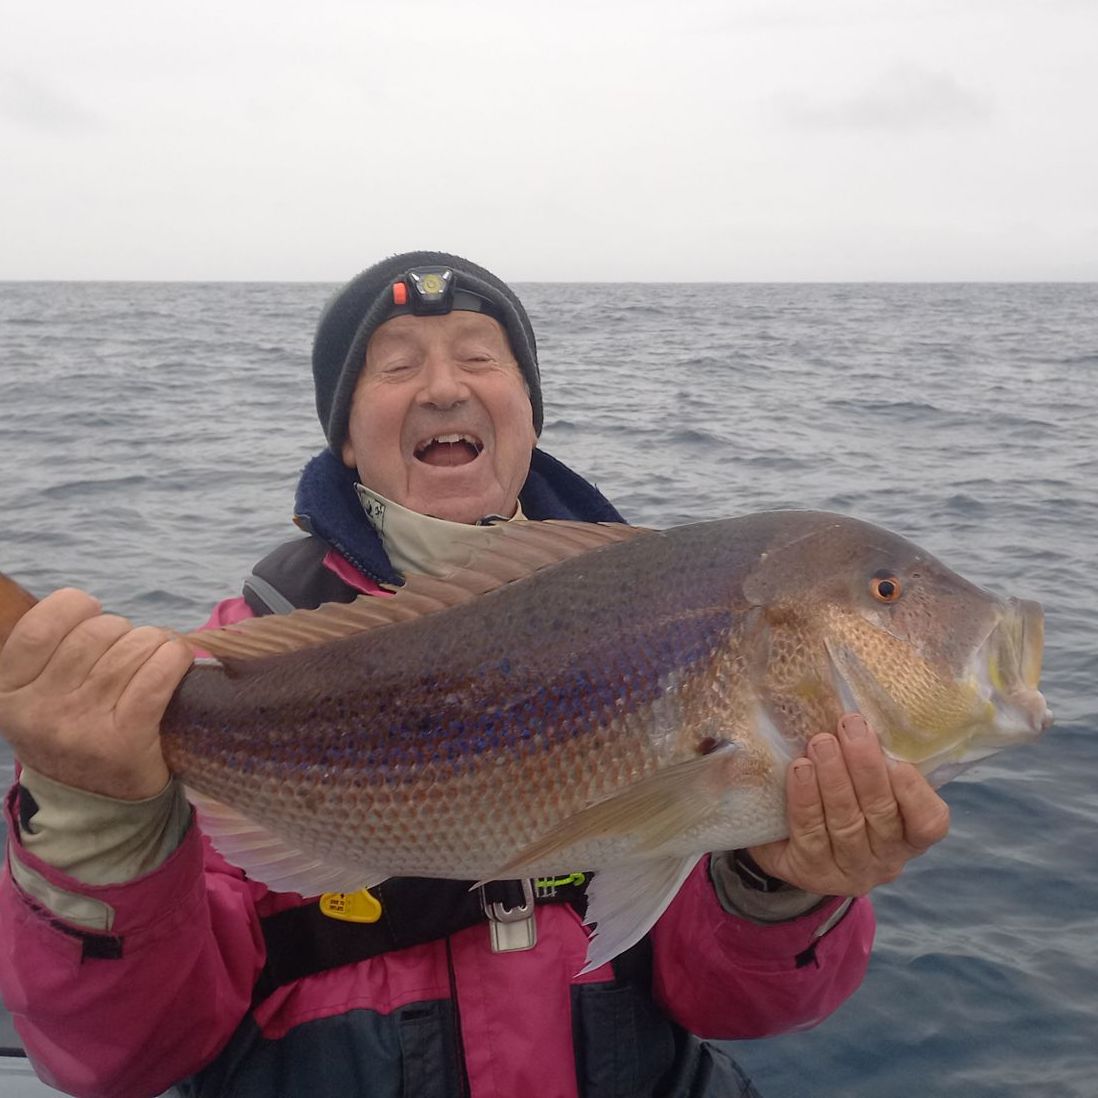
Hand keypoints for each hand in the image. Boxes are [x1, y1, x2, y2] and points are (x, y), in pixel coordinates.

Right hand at [0, 588, 192, 799]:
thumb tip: (79, 602)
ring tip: (154, 661)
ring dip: (156, 644)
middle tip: (130, 654)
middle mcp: (39, 709)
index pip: (43, 623)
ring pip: (134, 648)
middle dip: (125, 632)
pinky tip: (177, 661)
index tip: (92, 619)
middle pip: (99, 632)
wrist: (96, 804)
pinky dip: (175, 658)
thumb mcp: (38, 695)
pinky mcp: (125, 740)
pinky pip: (158, 674)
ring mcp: (81, 726)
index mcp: (9, 691)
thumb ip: (47, 652)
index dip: (77, 608)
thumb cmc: (74, 731)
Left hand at [746, 713, 949, 895]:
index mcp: (910, 835)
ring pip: (845, 822)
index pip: (928, 823)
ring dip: (833, 778)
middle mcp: (886, 858)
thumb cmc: (840, 796)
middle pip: (880, 814)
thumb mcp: (865, 781)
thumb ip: (878, 758)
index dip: (915, 794)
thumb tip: (866, 714)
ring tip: (821, 743)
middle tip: (850, 727)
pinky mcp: (812, 871)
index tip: (898, 762)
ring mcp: (849, 869)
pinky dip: (805, 798)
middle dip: (865, 767)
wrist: (789, 841)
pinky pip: (810, 831)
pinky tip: (800, 769)